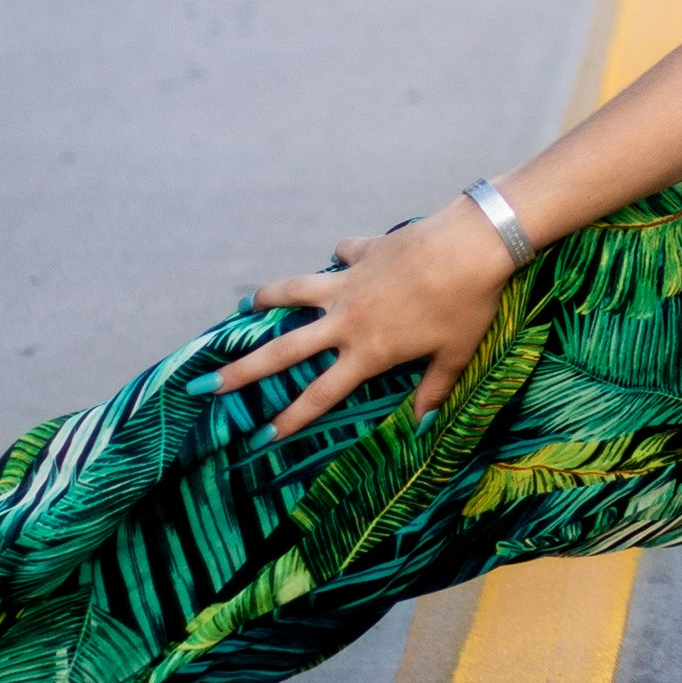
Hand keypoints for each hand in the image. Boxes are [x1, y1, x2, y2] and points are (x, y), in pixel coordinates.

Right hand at [213, 199, 514, 439]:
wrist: (471, 246)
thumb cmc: (468, 306)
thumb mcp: (454, 356)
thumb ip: (433, 391)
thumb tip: (422, 426)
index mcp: (368, 352)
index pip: (320, 395)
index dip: (291, 418)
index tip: (261, 436)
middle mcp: (347, 319)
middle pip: (285, 349)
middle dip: (245, 370)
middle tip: (210, 382)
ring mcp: (350, 282)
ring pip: (295, 291)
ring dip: (268, 297)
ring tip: (245, 304)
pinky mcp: (364, 250)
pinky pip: (344, 252)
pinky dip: (340, 254)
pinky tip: (338, 254)